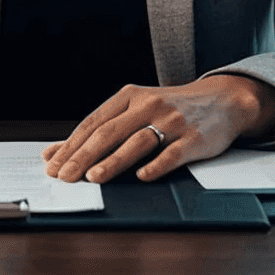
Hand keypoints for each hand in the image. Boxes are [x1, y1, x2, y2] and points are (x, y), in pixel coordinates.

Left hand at [42, 75, 274, 183]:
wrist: (222, 100)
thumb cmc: (170, 109)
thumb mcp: (134, 110)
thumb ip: (98, 130)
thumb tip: (53, 153)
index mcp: (129, 96)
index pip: (93, 122)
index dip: (71, 145)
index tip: (53, 166)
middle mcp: (148, 104)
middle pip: (109, 132)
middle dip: (83, 156)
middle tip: (65, 177)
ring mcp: (172, 120)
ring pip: (137, 141)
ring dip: (113, 160)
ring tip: (93, 177)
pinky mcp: (193, 137)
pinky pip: (173, 152)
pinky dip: (157, 165)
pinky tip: (142, 176)